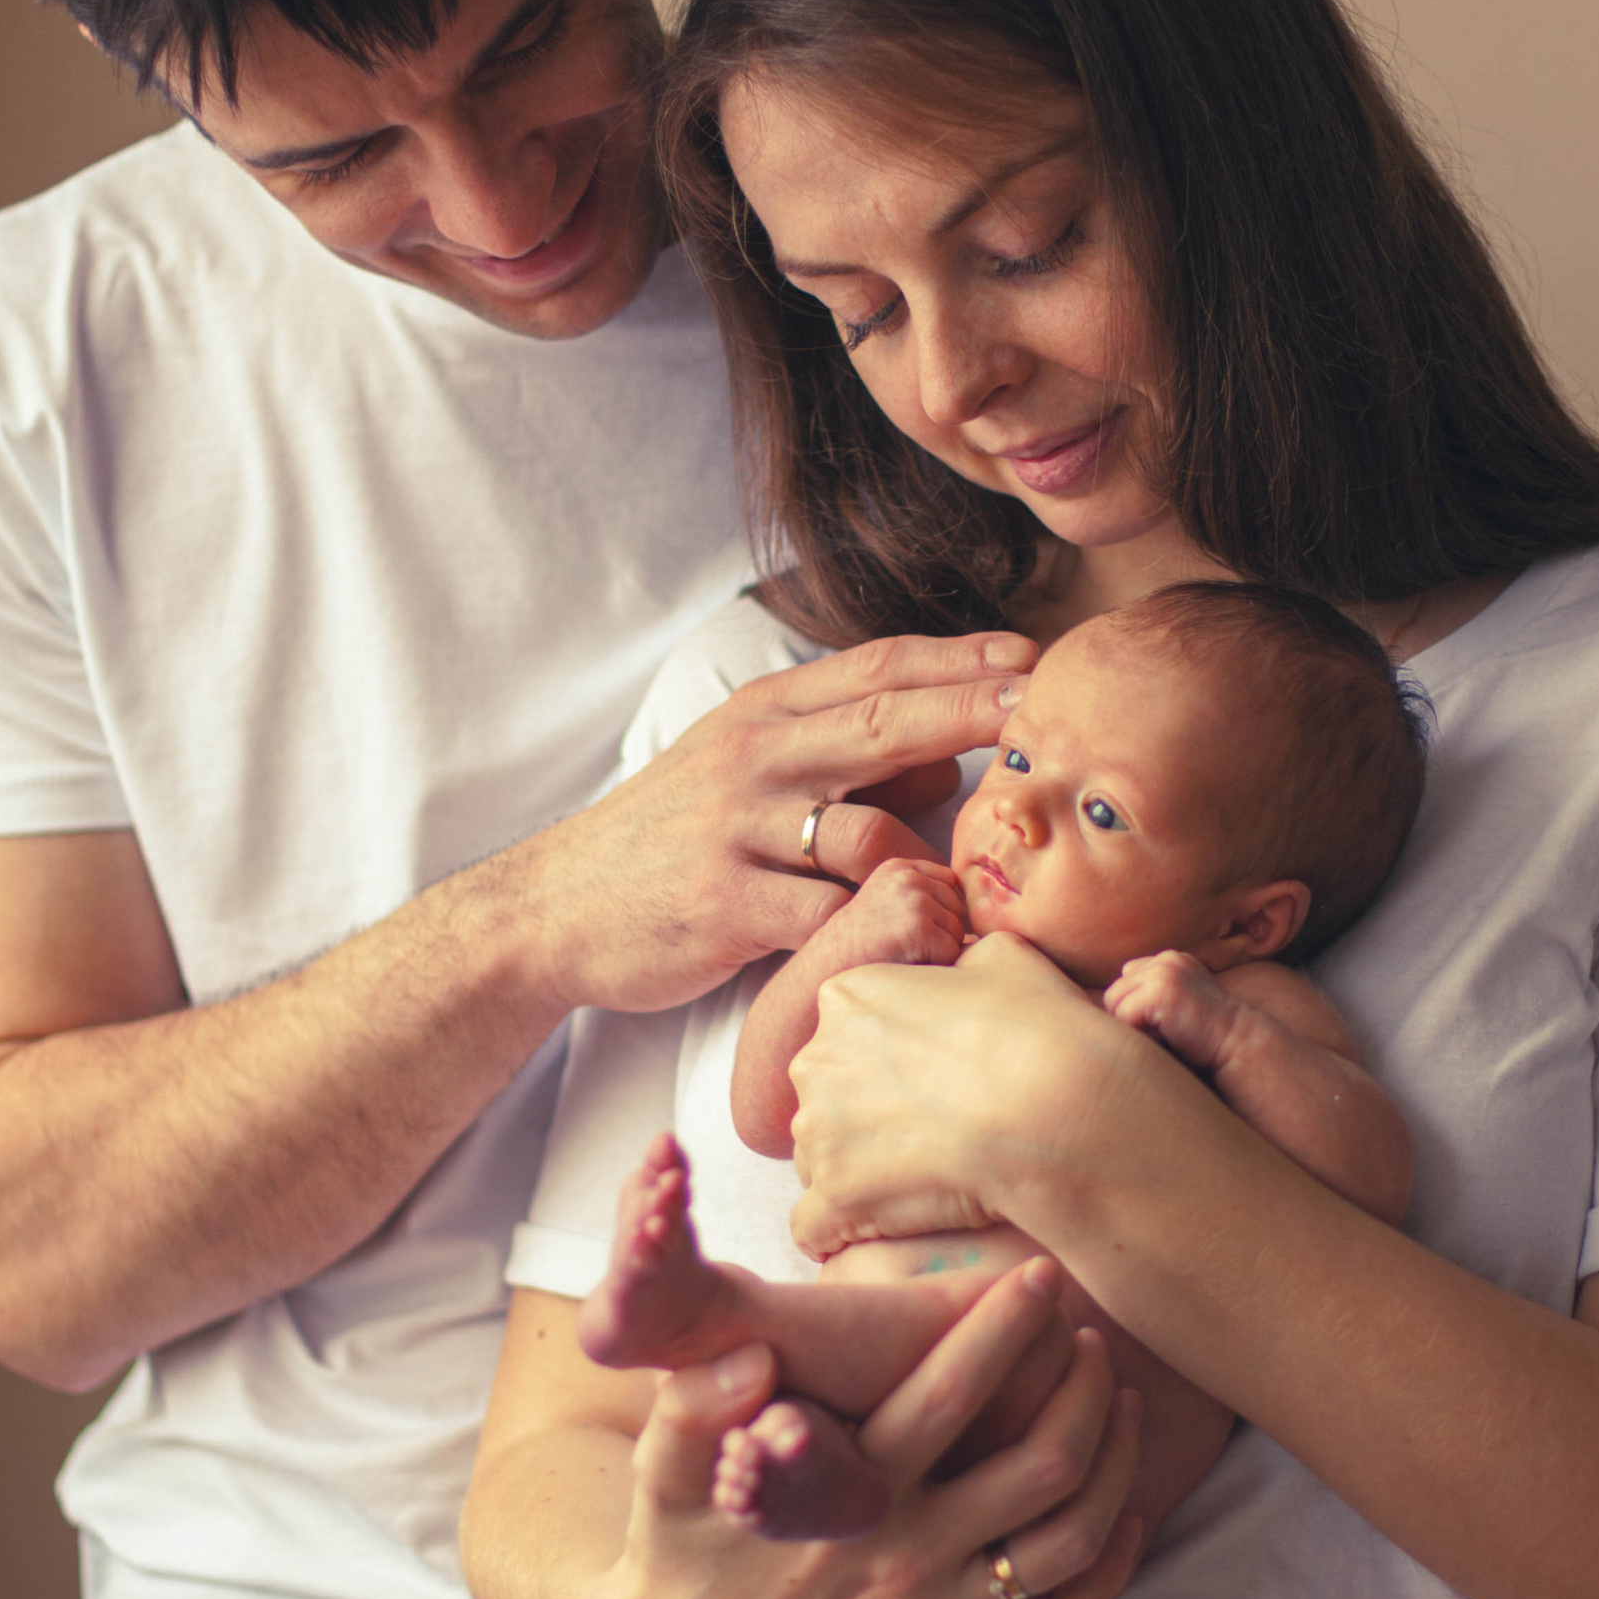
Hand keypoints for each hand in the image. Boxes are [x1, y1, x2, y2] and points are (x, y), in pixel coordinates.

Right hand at [513, 631, 1034, 1012]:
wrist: (555, 910)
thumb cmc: (674, 841)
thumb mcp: (749, 776)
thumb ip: (846, 761)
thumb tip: (948, 762)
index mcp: (764, 716)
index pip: (877, 668)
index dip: (961, 658)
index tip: (1034, 656)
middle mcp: (753, 758)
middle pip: (884, 722)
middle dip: (973, 712)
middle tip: (1043, 712)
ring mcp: (737, 831)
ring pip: (866, 829)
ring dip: (931, 855)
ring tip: (980, 882)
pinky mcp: (726, 907)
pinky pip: (827, 915)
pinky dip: (878, 928)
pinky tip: (915, 942)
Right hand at [598, 1257, 1147, 1598]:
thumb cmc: (683, 1531)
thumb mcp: (665, 1468)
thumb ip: (694, 1406)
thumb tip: (745, 1356)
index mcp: (846, 1502)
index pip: (946, 1399)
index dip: (1001, 1328)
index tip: (1040, 1274)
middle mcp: (904, 1564)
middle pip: (1040, 1468)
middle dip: (1081, 1389)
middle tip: (1090, 1336)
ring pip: (1068, 1544)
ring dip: (1112, 1465)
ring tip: (1118, 1399)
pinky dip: (1108, 1573)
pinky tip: (1127, 1513)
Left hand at [788, 931, 1146, 1259]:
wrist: (1053, 1106)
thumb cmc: (1039, 1030)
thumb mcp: (1005, 959)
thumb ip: (964, 964)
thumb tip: (967, 974)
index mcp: (848, 997)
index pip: (850, 1035)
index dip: (893, 1063)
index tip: (934, 1083)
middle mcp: (817, 1059)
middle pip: (829, 1097)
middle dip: (868, 1118)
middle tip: (934, 1134)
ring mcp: (819, 1132)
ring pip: (821, 1160)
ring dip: (860, 1174)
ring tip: (926, 1184)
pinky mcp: (834, 1198)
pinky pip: (816, 1227)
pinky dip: (845, 1233)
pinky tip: (886, 1231)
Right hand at [835, 859, 968, 968]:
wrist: (829, 965)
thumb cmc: (861, 944)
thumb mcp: (886, 901)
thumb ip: (920, 893)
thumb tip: (972, 903)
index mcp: (901, 867)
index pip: (950, 883)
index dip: (943, 911)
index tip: (917, 930)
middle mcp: (909, 877)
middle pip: (958, 906)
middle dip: (943, 932)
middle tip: (908, 946)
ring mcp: (914, 900)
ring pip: (957, 931)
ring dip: (940, 950)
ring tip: (906, 953)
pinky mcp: (919, 927)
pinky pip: (952, 950)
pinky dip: (937, 964)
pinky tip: (909, 963)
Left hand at [1102, 948, 1238, 1072]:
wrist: (1238, 1041)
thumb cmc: (1205, 1036)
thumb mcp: (1177, 1006)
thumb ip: (1150, 996)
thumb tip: (1106, 1004)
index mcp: (1170, 960)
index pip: (1125, 981)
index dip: (1137, 1009)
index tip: (1167, 1022)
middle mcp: (1165, 960)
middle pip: (1114, 992)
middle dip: (1131, 1018)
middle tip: (1167, 1030)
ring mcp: (1163, 971)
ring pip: (1114, 1003)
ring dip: (1134, 1026)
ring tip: (1167, 1031)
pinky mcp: (1160, 989)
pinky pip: (1123, 1015)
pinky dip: (1140, 1033)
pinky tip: (1168, 1034)